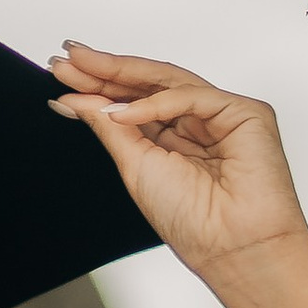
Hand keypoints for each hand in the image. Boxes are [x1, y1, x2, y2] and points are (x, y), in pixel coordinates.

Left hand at [46, 47, 307, 303]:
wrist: (231, 248)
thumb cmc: (192, 222)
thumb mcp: (134, 168)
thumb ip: (108, 129)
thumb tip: (74, 101)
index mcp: (172, 139)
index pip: (132, 102)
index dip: (97, 87)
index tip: (62, 74)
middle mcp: (196, 123)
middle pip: (146, 85)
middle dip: (103, 72)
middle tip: (65, 59)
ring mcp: (221, 115)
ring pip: (167, 81)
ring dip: (121, 72)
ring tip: (80, 67)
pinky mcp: (245, 113)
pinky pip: (192, 96)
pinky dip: (155, 102)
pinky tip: (120, 111)